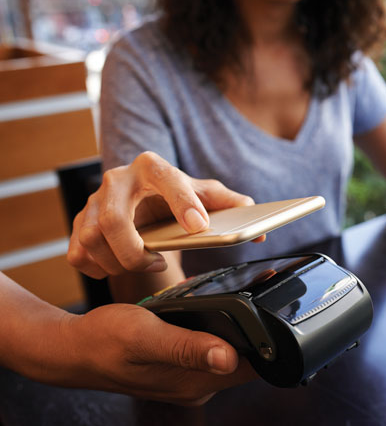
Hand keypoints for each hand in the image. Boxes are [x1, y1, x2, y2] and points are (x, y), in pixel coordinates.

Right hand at [58, 304, 256, 404]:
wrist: (76, 348)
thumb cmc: (105, 340)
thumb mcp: (146, 336)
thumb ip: (186, 347)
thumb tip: (228, 358)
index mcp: (194, 382)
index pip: (250, 367)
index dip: (269, 342)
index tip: (277, 312)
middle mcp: (197, 384)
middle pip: (245, 360)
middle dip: (257, 331)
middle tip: (262, 294)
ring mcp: (190, 377)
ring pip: (230, 352)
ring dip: (239, 330)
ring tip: (244, 298)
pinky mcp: (182, 367)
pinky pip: (212, 348)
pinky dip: (219, 330)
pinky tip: (216, 312)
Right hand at [68, 151, 263, 277]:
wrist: (143, 200)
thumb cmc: (175, 197)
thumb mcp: (203, 195)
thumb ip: (231, 205)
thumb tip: (258, 229)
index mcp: (152, 167)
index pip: (167, 179)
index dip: (183, 202)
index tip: (198, 226)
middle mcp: (117, 180)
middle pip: (114, 220)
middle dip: (135, 252)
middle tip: (158, 262)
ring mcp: (93, 201)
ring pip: (92, 240)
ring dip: (118, 263)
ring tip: (143, 264)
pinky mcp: (79, 223)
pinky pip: (77, 254)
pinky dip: (97, 269)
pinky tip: (118, 268)